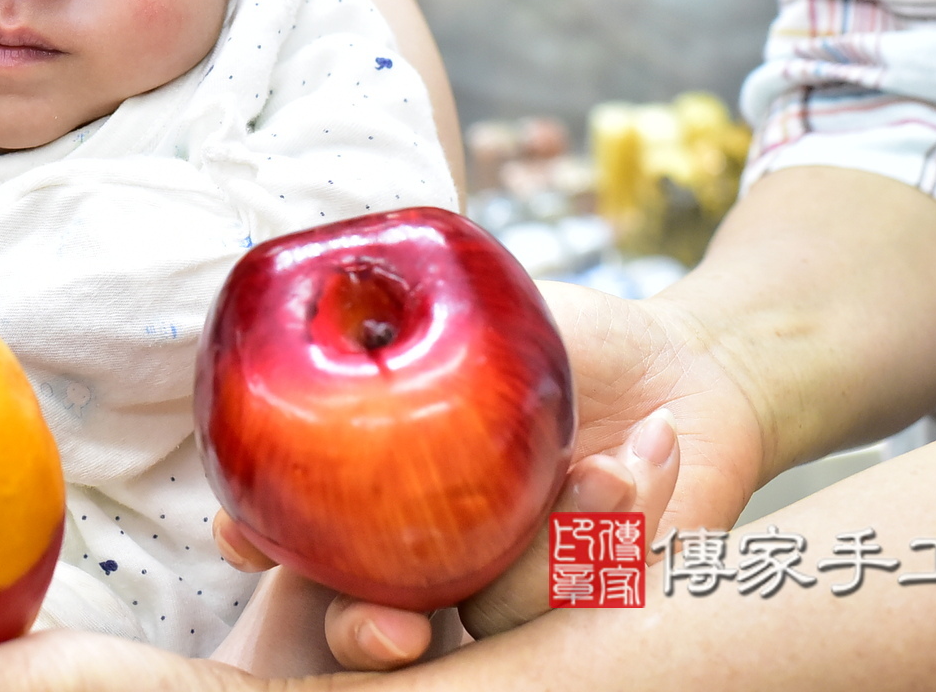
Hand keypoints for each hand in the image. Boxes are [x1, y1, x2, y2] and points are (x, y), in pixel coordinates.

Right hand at [212, 281, 764, 670]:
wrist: (692, 365)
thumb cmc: (577, 338)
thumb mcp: (487, 312)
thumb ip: (414, 318)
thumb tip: (326, 295)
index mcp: (398, 494)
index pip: (307, 540)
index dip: (265, 547)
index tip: (243, 539)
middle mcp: (447, 561)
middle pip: (381, 627)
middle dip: (371, 640)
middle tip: (397, 634)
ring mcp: (523, 595)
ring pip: (500, 616)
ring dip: (550, 549)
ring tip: (606, 469)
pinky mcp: (606, 612)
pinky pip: (593, 599)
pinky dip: (625, 524)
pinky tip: (650, 453)